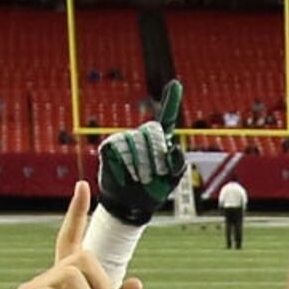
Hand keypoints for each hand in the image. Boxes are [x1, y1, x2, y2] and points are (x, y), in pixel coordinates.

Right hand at [92, 80, 187, 229]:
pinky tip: (127, 176)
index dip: (171, 100)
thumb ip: (178, 164)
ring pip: (133, 139)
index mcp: (161, 141)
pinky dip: (123, 163)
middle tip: (157, 173)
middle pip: (150, 129)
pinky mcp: (109, 148)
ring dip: (139, 162)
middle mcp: (142, 137)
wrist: (132, 205)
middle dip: (155, 151)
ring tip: (142, 179)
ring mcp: (125, 141)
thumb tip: (176, 148)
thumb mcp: (172, 181)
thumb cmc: (154, 191)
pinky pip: (116, 147)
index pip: (166, 118)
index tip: (176, 84)